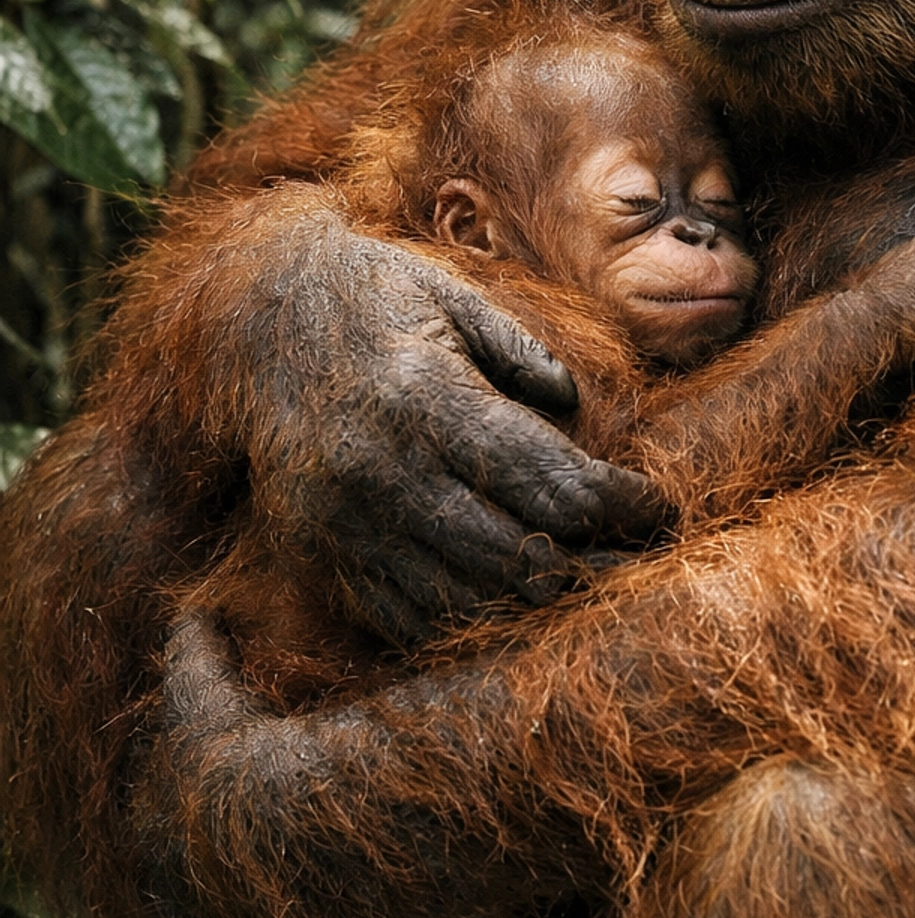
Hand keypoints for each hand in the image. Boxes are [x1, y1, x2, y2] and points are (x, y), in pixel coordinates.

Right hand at [233, 197, 669, 643]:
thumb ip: (519, 351)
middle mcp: (384, 471)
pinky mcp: (319, 555)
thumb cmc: (372, 298)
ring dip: (539, 605)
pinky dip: (469, 621)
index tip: (662, 510)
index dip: (620, 506)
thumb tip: (576, 406)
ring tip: (596, 590)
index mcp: (427, 399)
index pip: (549, 482)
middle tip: (645, 563)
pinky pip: (405, 618)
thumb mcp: (451, 296)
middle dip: (598, 567)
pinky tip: (515, 607)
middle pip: (517, 556)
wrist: (249, 323)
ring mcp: (345, 524)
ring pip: (466, 599)